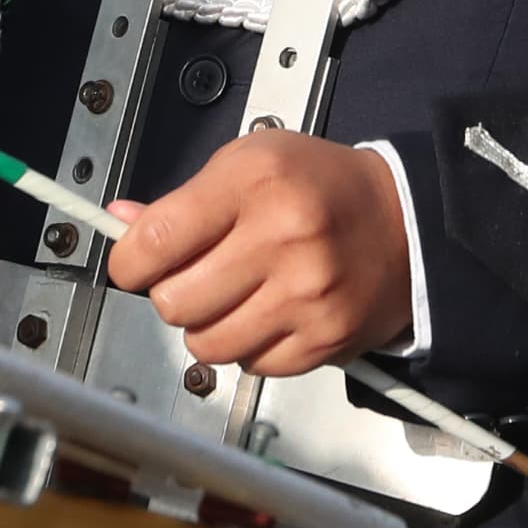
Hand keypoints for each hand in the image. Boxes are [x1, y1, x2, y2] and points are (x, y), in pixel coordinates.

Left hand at [105, 130, 413, 376]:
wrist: (406, 221)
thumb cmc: (323, 187)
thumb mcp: (250, 162)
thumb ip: (183, 198)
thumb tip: (120, 224)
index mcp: (256, 183)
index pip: (155, 239)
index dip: (129, 260)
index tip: (133, 263)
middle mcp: (283, 239)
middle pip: (174, 302)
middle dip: (171, 293)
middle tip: (195, 276)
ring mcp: (306, 295)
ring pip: (205, 345)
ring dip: (208, 326)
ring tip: (232, 297)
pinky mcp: (324, 338)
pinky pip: (250, 365)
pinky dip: (249, 346)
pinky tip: (269, 314)